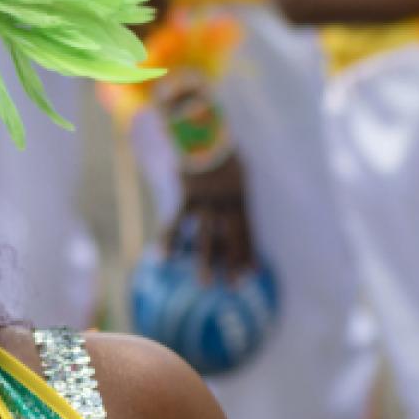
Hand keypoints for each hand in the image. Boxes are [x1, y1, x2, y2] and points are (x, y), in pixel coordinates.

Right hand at [165, 153, 255, 282]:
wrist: (202, 131)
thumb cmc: (220, 148)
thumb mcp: (238, 169)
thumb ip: (237, 190)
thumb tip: (238, 207)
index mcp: (241, 198)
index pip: (247, 231)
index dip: (249, 253)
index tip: (253, 274)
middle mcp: (226, 203)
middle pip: (230, 239)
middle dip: (232, 264)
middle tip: (232, 287)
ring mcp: (206, 201)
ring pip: (206, 236)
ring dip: (204, 261)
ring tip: (204, 283)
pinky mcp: (187, 196)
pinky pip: (177, 222)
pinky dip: (170, 240)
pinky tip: (165, 257)